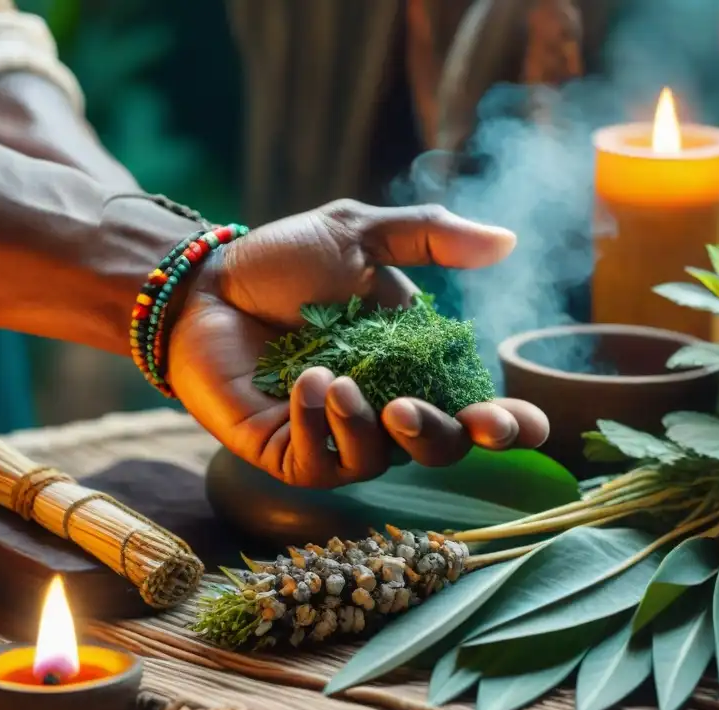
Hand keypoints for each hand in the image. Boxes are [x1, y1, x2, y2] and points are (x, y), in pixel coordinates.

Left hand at [167, 200, 548, 487]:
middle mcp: (383, 411)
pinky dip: (317, 425)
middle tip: (410, 407)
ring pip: (379, 463)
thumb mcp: (360, 237)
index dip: (504, 427)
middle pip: (439, 451)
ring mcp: (335, 438)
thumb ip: (431, 238)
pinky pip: (319, 464)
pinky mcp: (287, 454)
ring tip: (336, 379)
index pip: (474, 411)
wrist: (205, 285)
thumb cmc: (282, 263)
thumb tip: (508, 241)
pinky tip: (305, 383)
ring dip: (364, 427)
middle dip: (439, 436)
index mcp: (413, 368)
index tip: (513, 423)